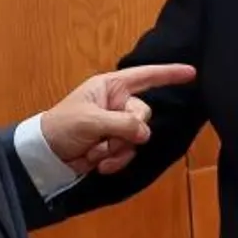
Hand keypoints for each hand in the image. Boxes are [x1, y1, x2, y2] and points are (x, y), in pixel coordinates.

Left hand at [42, 63, 195, 175]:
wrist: (45, 155)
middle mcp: (117, 103)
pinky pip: (128, 152)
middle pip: (143, 115)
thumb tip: (145, 133)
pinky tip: (98, 164)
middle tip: (104, 140)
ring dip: (118, 150)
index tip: (192, 73)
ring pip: (137, 138)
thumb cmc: (62, 127)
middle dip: (126, 132)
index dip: (169, 74)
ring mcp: (116, 125)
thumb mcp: (91, 121)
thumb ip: (122, 124)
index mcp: (111, 87)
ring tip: (97, 155)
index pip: (146, 76)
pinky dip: (115, 160)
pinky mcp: (114, 145)